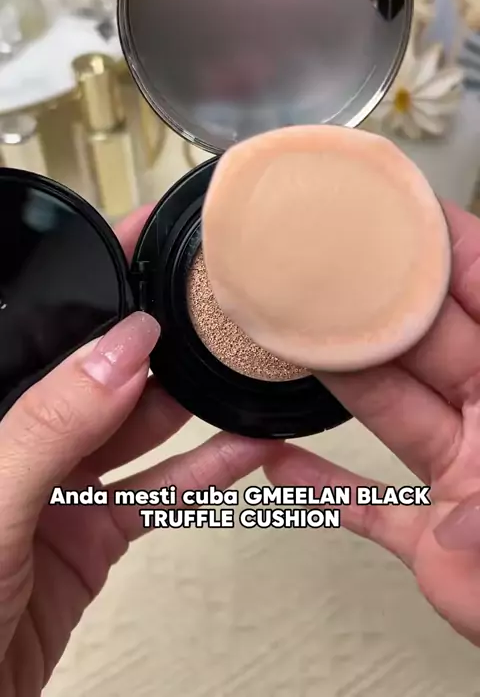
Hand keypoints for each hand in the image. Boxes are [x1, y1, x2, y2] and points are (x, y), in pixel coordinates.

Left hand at [0, 205, 272, 695]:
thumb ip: (53, 423)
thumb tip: (120, 350)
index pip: (54, 333)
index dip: (102, 285)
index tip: (151, 242)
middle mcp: (29, 440)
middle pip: (106, 376)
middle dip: (161, 343)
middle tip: (213, 310)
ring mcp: (63, 488)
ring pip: (140, 431)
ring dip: (194, 408)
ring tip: (241, 374)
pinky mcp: (93, 534)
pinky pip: (156, 491)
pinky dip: (202, 471)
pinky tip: (242, 449)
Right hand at [264, 202, 479, 648]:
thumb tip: (453, 525)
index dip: (440, 244)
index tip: (389, 207)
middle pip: (423, 340)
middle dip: (369, 303)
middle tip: (316, 265)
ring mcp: (464, 474)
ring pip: (391, 409)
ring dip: (339, 378)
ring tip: (286, 340)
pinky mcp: (440, 537)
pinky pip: (374, 506)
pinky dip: (326, 489)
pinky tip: (280, 465)